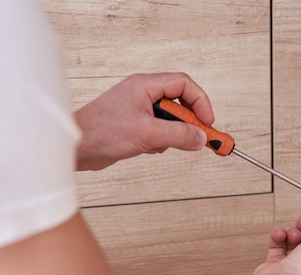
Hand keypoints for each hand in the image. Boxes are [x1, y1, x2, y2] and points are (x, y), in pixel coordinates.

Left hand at [74, 72, 213, 170]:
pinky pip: (159, 131)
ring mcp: (138, 109)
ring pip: (170, 119)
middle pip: (179, 102)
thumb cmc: (100, 132)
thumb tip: (201, 138)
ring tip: (159, 144)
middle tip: (199, 138)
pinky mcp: (135, 125)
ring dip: (172, 134)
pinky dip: (160, 141)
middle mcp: (142, 94)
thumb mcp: (148, 134)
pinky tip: (147, 148)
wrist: (76, 148)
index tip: (207, 122)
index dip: (200, 102)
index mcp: (145, 85)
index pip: (184, 84)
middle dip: (188, 122)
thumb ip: (179, 135)